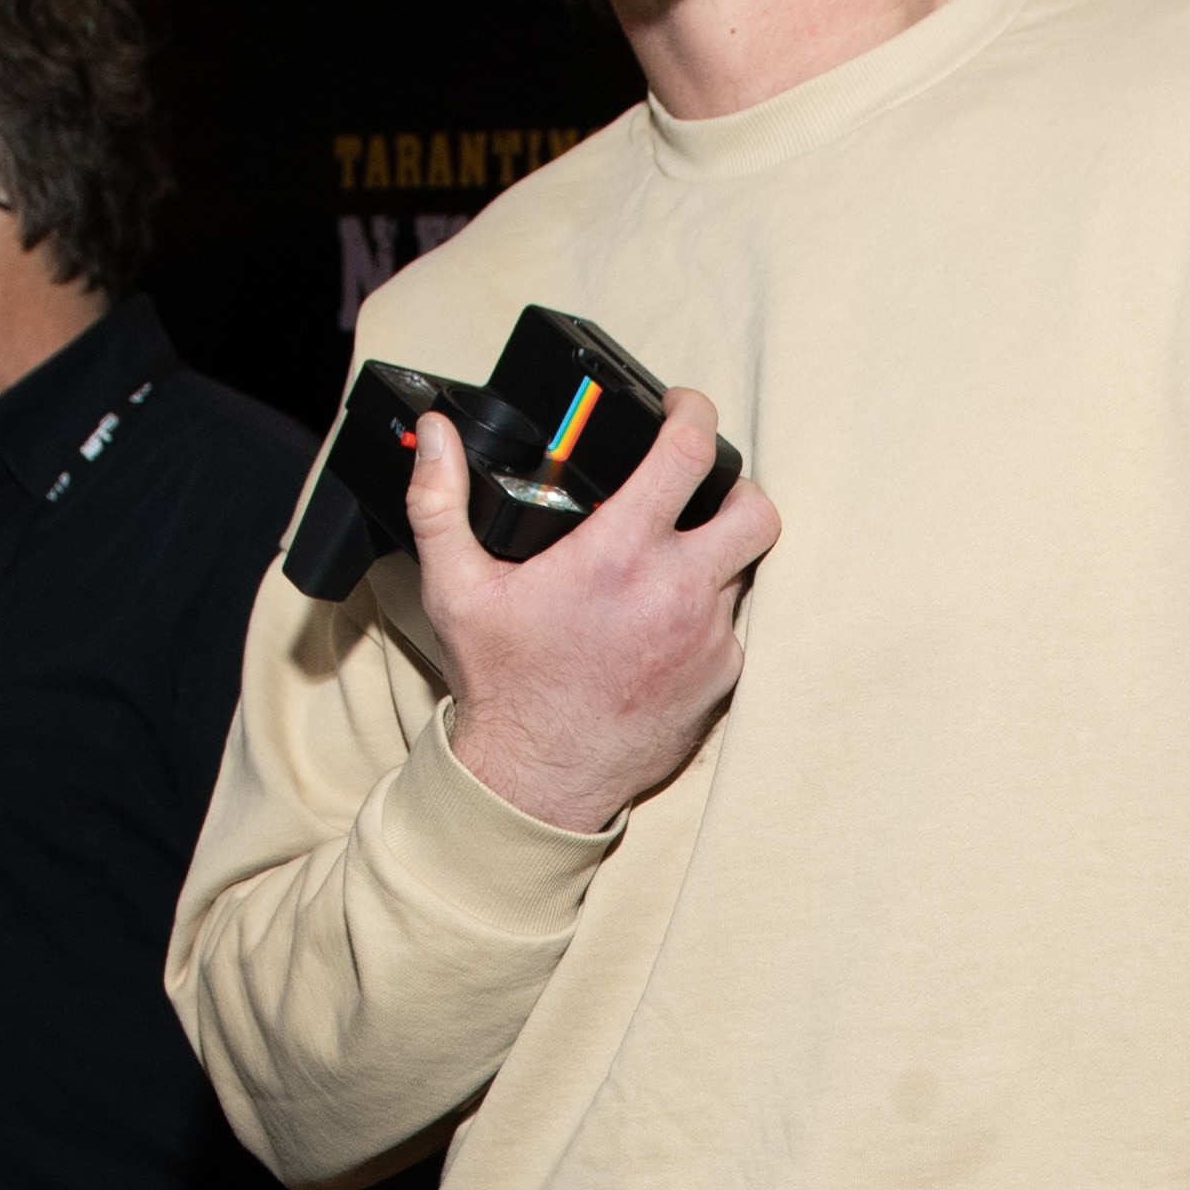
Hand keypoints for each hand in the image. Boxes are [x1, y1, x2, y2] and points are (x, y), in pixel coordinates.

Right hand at [409, 386, 778, 835]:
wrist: (536, 782)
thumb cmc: (501, 685)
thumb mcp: (455, 587)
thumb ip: (439, 500)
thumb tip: (434, 434)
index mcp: (619, 554)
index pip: (690, 453)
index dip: (695, 413)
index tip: (683, 408)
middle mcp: (678, 591)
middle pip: (756, 509)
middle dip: (736, 487)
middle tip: (701, 488)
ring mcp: (708, 638)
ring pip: (745, 569)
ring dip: (717, 554)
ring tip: (670, 559)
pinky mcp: (722, 679)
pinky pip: (733, 625)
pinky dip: (708, 613)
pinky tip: (664, 623)